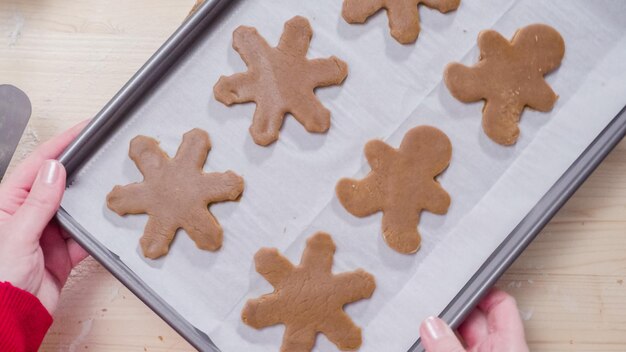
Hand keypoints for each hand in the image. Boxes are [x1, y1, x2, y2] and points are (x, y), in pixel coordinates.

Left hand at [0, 121, 88, 313]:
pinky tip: (103, 226)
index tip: (82, 129)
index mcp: (9, 203)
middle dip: (80, 172)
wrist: (11, 317)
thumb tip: (55, 170)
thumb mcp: (18, 234)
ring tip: (106, 192)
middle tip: (101, 155)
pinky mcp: (62, 252)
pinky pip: (84, 236)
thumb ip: (39, 202)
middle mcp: (28, 215)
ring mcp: (47, 233)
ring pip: (75, 209)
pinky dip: (94, 234)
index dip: (61, 144)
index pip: (39, 165)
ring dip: (89, 206)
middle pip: (60, 184)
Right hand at [420, 289, 528, 351]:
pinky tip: (423, 341)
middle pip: (476, 319)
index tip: (464, 280)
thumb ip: (449, 346)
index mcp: (510, 346)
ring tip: (424, 324)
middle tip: (433, 304)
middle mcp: (497, 350)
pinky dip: (439, 344)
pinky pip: (452, 348)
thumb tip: (431, 326)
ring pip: (460, 336)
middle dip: (454, 310)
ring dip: (443, 329)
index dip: (483, 289)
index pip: (502, 304)